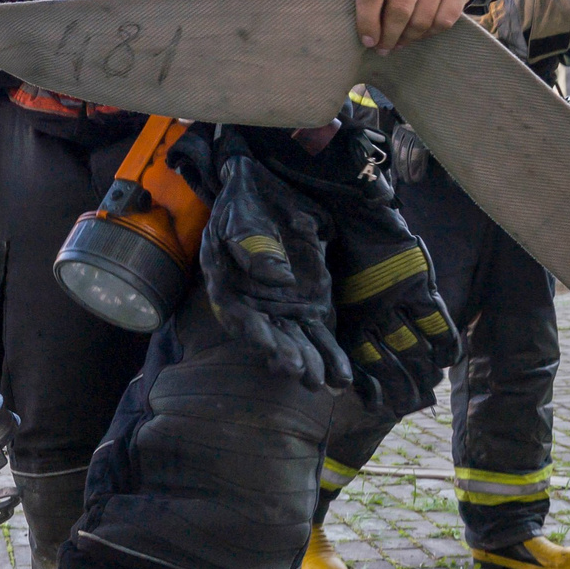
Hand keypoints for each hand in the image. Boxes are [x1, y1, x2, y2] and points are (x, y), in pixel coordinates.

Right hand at [194, 143, 351, 390]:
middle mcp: (253, 304)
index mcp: (227, 285)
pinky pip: (319, 334)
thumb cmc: (245, 202)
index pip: (240, 316)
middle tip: (305, 374)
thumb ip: (253, 246)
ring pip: (296, 341)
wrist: (264, 186)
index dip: (256, 335)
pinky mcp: (308, 306)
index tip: (273, 351)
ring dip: (311, 362)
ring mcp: (282, 308)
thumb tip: (280, 279)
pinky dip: (330, 354)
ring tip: (327, 383)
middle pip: (270, 337)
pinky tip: (342, 376)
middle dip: (288, 356)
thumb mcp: (241, 216)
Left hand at [331, 213, 461, 417]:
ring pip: (415, 350)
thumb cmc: (343, 249)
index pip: (362, 365)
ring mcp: (393, 301)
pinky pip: (437, 324)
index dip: (373, 389)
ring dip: (426, 373)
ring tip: (433, 387)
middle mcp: (367, 315)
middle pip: (391, 364)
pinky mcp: (415, 285)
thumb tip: (349, 358)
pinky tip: (450, 359)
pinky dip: (446, 344)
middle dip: (405, 389)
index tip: (380, 406)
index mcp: (346, 318)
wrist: (354, 210)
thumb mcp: (336, 289)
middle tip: (415, 405)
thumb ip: (349, 319)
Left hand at [357, 0, 474, 53]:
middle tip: (383, 48)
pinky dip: (428, 34)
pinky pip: (443, 22)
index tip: (368, 40)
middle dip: (388, 37)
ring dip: (407, 38)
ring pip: (421, 20)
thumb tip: (369, 34)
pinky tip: (419, 34)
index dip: (367, 22)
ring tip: (398, 43)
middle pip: (399, 10)